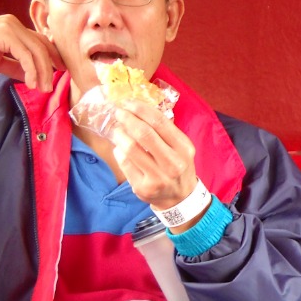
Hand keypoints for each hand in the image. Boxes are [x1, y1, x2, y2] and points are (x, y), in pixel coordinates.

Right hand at [0, 15, 63, 90]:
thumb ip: (15, 66)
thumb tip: (30, 76)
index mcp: (14, 27)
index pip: (39, 41)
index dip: (51, 57)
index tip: (58, 72)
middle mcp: (14, 23)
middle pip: (42, 45)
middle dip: (51, 66)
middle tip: (51, 86)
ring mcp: (10, 26)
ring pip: (37, 50)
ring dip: (43, 72)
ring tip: (42, 88)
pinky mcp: (5, 34)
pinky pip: (25, 55)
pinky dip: (31, 70)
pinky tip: (30, 83)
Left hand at [109, 98, 198, 214]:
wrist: (180, 197)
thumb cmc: (178, 166)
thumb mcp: (180, 148)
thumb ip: (164, 131)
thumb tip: (137, 109)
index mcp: (184, 148)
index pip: (160, 122)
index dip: (141, 109)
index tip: (128, 103)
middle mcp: (173, 163)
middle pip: (144, 134)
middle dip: (127, 119)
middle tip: (118, 112)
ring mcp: (157, 177)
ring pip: (131, 149)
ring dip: (119, 134)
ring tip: (117, 129)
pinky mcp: (143, 188)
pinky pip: (124, 164)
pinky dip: (118, 151)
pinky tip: (120, 148)